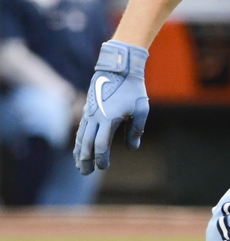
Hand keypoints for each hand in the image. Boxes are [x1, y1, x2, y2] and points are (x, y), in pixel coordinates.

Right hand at [73, 41, 150, 174]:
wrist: (119, 67)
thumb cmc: (133, 88)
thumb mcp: (141, 109)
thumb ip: (136, 129)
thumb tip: (132, 148)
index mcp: (109, 118)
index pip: (101, 145)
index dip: (101, 158)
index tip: (103, 167)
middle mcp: (95, 117)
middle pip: (87, 143)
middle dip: (86, 159)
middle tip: (85, 173)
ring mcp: (89, 112)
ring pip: (80, 136)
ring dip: (79, 152)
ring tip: (78, 165)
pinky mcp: (88, 108)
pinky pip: (81, 128)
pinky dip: (79, 140)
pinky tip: (79, 148)